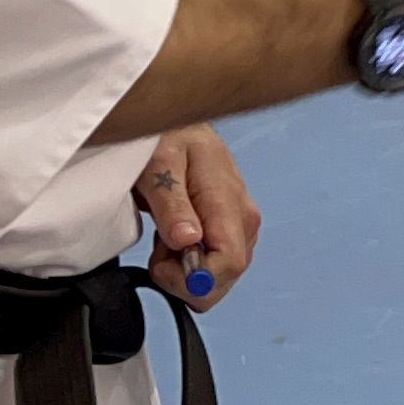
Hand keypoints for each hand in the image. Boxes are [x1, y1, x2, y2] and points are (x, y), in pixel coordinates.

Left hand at [136, 127, 259, 310]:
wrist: (181, 124)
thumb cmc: (168, 138)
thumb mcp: (160, 164)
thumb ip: (172, 204)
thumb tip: (188, 241)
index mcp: (229, 204)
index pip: (228, 263)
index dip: (193, 279)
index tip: (160, 264)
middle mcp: (244, 220)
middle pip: (225, 278)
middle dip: (186, 279)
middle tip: (159, 249)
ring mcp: (240, 227)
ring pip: (220, 278)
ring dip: (186, 270)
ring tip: (166, 234)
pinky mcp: (232, 230)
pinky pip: (215, 265)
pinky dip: (190, 263)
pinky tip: (175, 236)